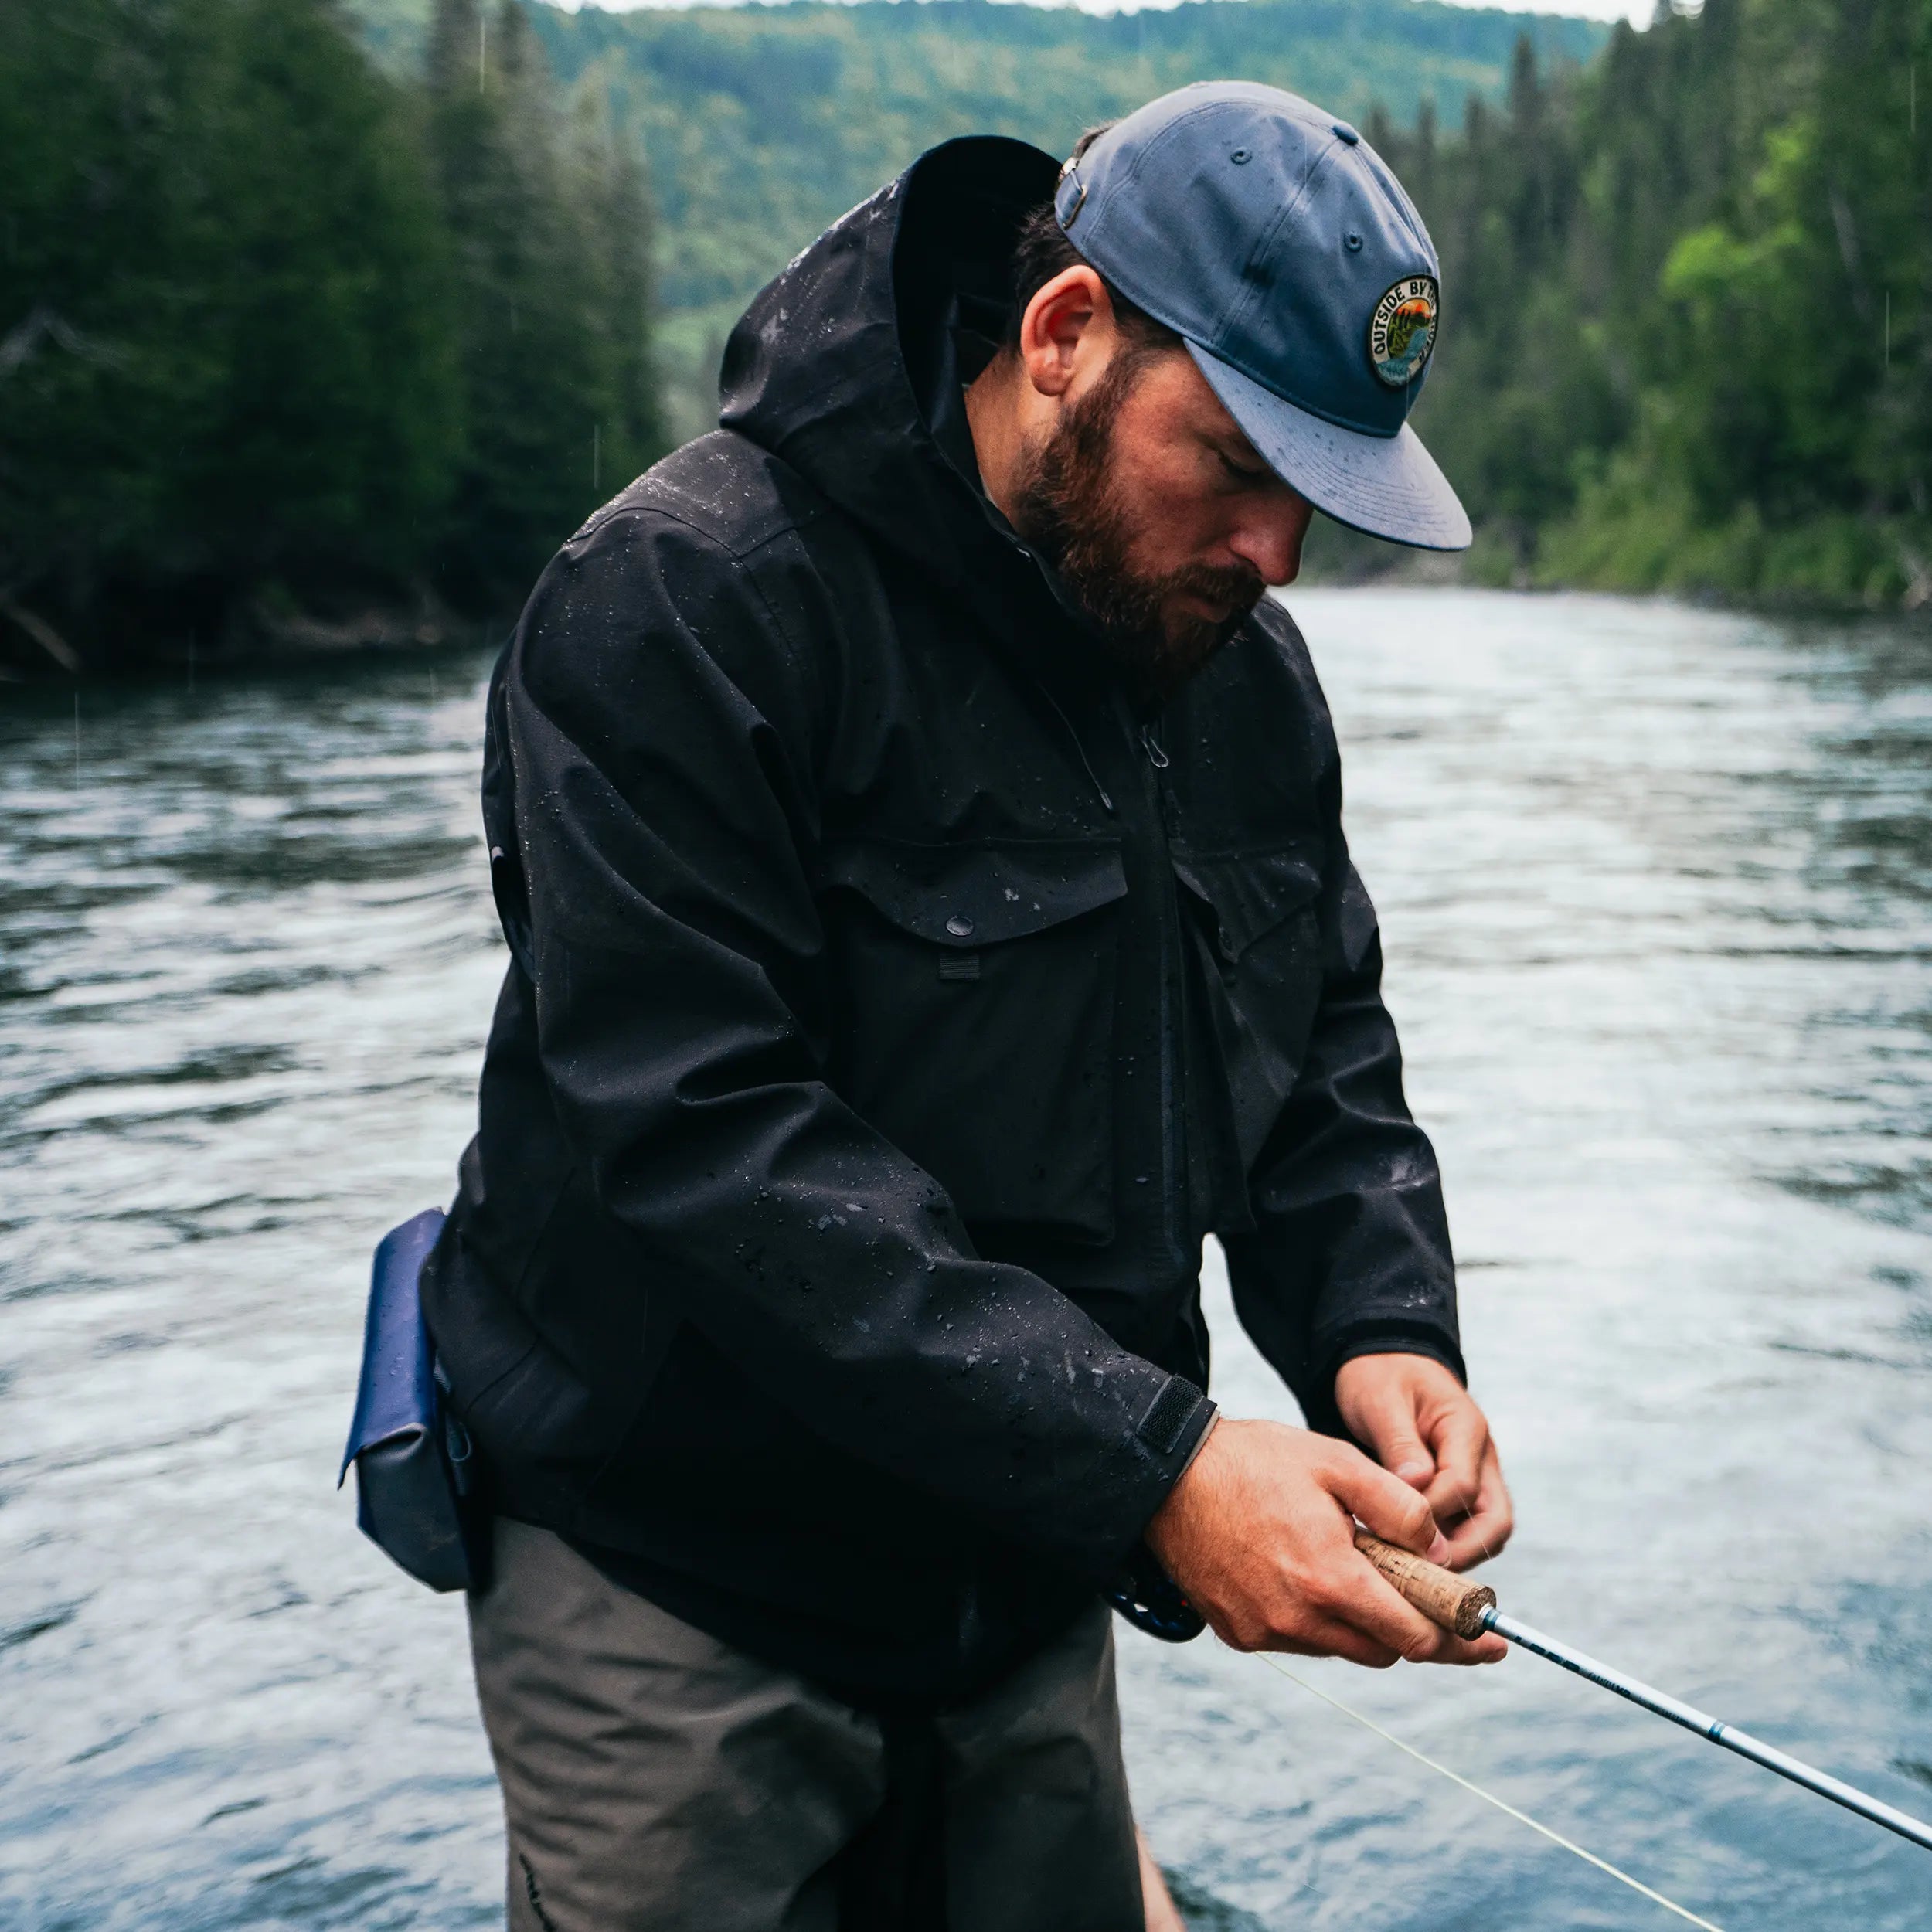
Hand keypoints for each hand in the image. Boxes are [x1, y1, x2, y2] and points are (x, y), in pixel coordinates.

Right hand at [1144, 1417, 1504, 1666]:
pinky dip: (1318, 1619)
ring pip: (1341, 1647)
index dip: (1458, 1637)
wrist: (1167, 1474)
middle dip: (1413, 1629)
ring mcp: (1263, 1631)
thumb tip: (1441, 1549)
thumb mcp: (1336, 1461)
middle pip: (1382, 1651)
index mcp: (1328, 1578)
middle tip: (1432, 1600)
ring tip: (1359, 1569)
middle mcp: (1297, 1619)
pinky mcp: (1238, 1633)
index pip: (1412, 1635)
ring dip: (1362, 1622)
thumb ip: (1397, 1506)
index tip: (1491, 1640)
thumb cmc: (1255, 1460)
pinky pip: (1299, 1640)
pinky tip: (1309, 1574)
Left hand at [1333, 1353, 1513, 1571]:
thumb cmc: (1382, 1377)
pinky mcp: (1458, 1492)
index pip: (1462, 1485)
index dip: (1431, 1513)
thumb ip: (1400, 1443)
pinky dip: (1442, 1547)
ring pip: (1484, 1532)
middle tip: (1417, 1573)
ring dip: (1454, 1554)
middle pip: (1495, 1522)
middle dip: (1462, 1552)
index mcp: (1466, 1428)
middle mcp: (1480, 1458)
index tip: (1392, 1530)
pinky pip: (1462, 1529)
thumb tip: (1417, 1485)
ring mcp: (1474, 1477)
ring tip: (1410, 1572)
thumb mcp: (1382, 1400)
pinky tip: (1405, 1558)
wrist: (1383, 1365)